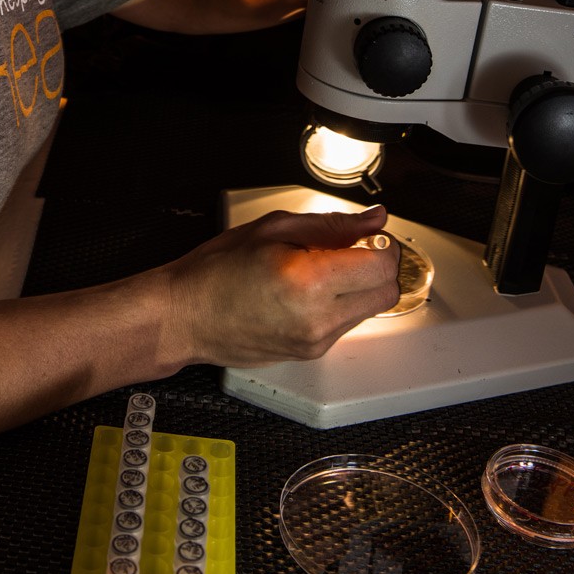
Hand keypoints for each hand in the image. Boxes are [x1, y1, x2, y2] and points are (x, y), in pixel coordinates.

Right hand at [165, 205, 399, 367]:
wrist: (186, 317)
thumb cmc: (217, 271)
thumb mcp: (274, 229)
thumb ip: (331, 224)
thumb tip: (373, 220)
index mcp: (308, 280)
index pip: (381, 265)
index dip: (381, 245)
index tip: (369, 236)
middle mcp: (318, 318)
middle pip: (386, 293)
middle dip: (377, 267)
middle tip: (352, 250)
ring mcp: (316, 341)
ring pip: (371, 310)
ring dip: (359, 287)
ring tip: (321, 270)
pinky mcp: (311, 354)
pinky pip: (346, 324)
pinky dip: (340, 304)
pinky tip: (309, 291)